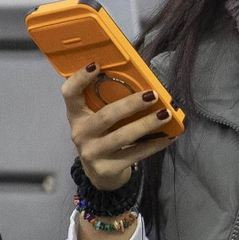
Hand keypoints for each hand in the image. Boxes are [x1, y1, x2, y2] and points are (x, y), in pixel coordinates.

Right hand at [63, 63, 177, 190]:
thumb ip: (107, 102)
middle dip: (131, 104)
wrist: (100, 174)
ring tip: (166, 115)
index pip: (69, 93)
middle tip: (152, 95)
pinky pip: (135, 154)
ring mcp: (92, 153)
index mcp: (76, 115)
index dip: (79, 78)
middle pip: (105, 116)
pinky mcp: (107, 168)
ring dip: (146, 124)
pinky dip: (154, 144)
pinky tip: (169, 136)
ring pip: (122, 136)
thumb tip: (140, 81)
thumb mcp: (97, 119)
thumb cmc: (102, 136)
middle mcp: (80, 133)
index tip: (96, 65)